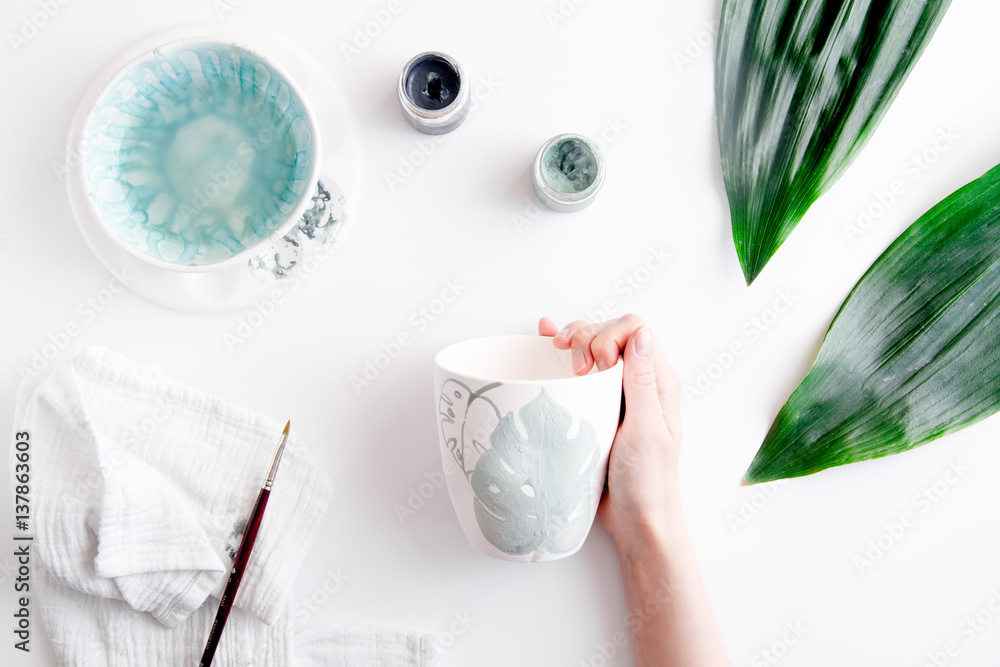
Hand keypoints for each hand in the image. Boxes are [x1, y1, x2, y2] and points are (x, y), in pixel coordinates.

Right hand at [538, 315, 683, 549]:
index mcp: (658, 382)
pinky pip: (579, 372)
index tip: (595, 366)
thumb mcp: (647, 430)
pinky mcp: (595, 408)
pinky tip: (544, 339)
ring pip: (592, 347)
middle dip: (586, 337)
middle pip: (609, 332)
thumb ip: (643, 382)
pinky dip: (562, 353)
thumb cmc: (649, 483)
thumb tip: (641, 333)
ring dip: (572, 341)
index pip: (633, 330)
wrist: (637, 522)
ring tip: (556, 353)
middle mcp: (638, 383)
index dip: (608, 336)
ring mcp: (615, 395)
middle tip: (576, 371)